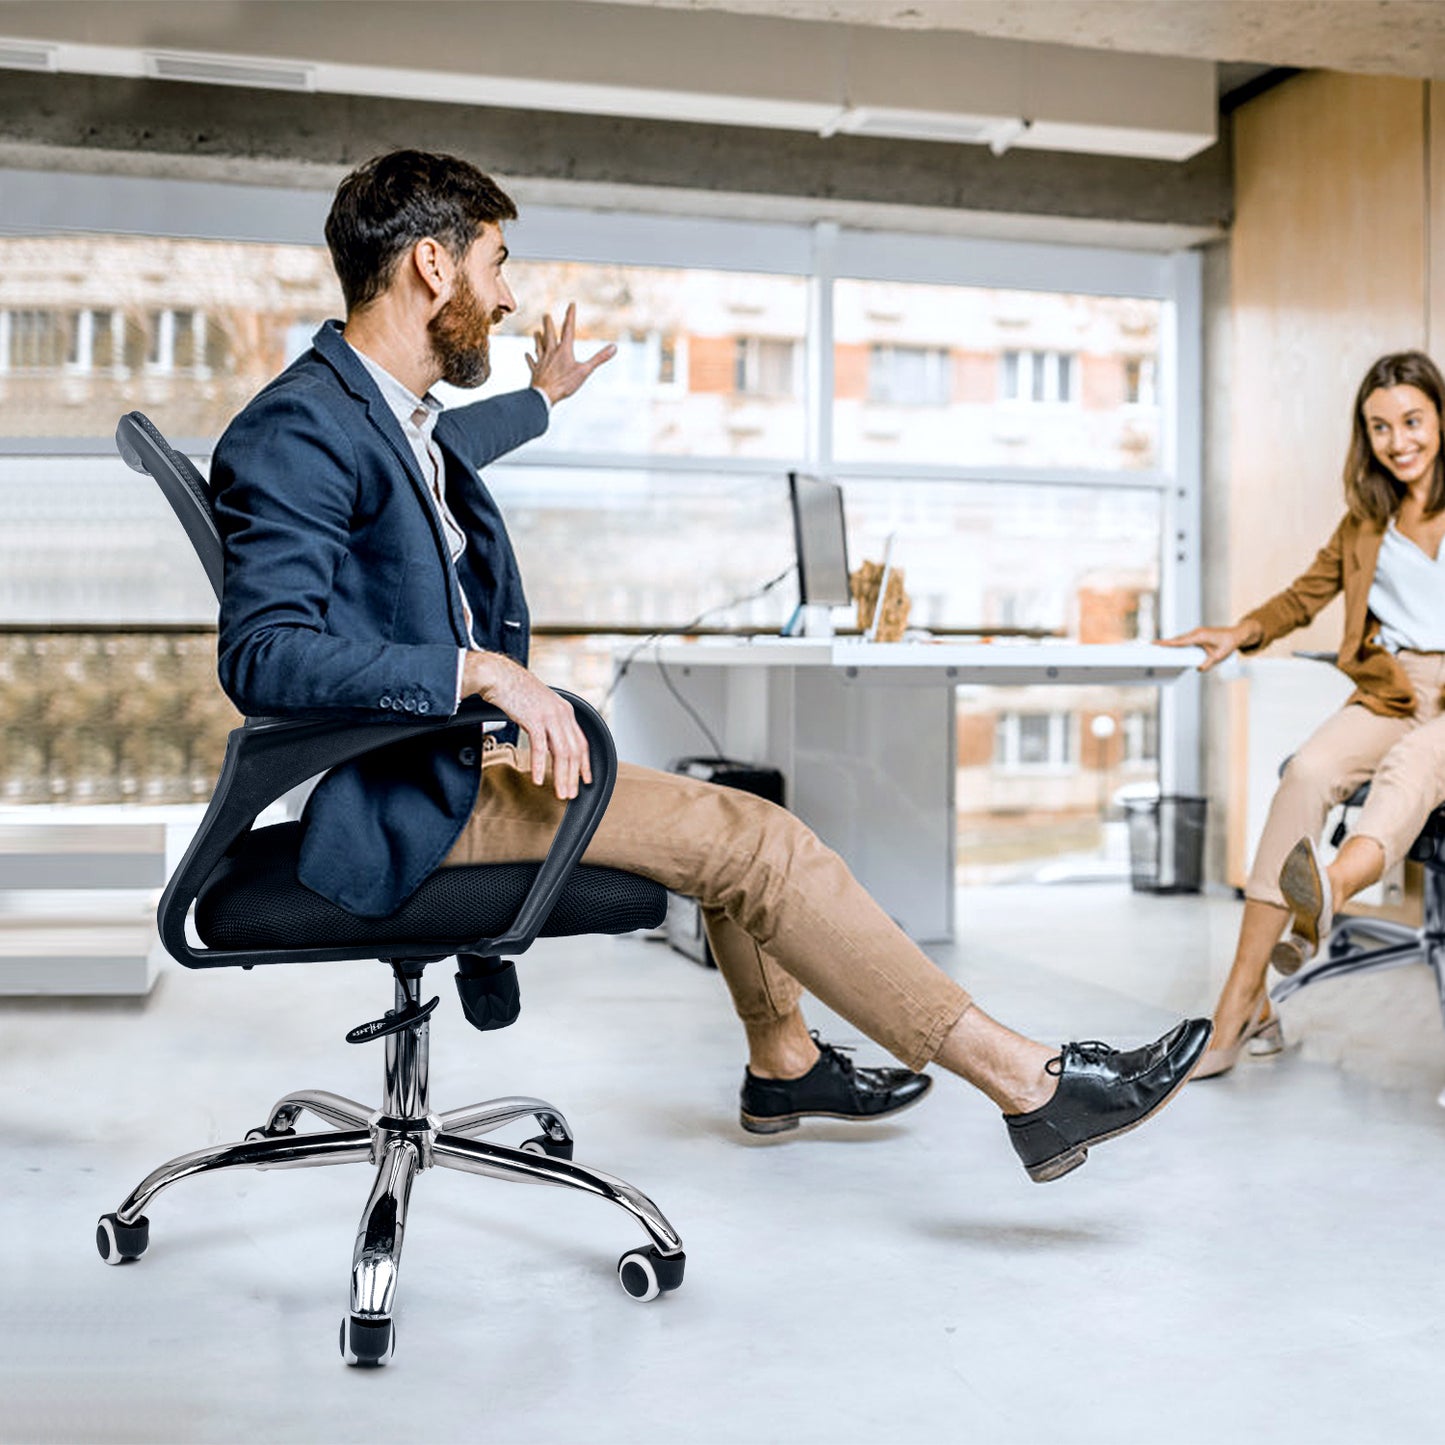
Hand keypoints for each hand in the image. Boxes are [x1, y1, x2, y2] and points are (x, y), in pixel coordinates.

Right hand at [462, 651, 591, 798]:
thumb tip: (550, 748)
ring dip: (561, 776)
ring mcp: (549, 716)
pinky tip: (537, 778)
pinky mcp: (533, 718)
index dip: (584, 764)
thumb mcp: (540, 710)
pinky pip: (539, 747)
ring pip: (561, 752)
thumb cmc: (517, 692)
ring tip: (560, 792)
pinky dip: (539, 765)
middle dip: (573, 776)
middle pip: (574, 752)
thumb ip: (549, 728)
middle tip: (570, 793)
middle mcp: (562, 714)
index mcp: (566, 712)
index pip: (581, 743)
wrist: (500, 676)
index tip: (585, 780)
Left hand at [526, 302, 615, 403]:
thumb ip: (599, 358)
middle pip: (549, 335)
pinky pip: (532, 363)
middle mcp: (551, 353)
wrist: (544, 395)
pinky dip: (530, 358)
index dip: (570, 316)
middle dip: (548, 324)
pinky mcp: (536, 372)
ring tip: (536, 332)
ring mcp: (542, 362)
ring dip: (538, 338)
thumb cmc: (565, 383)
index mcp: (564, 350)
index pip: (569, 329)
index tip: (571, 304)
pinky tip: (527, 355)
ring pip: (538, 346)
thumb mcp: (585, 371)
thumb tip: (614, 348)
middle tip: (545, 315)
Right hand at [1159, 621, 1257, 671]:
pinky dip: (1179, 643)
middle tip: (1151, 647)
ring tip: (1158, 648)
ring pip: (1181, 639)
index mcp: (1199, 636)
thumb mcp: (1218, 657)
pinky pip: (1186, 639)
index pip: (1180, 641)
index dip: (1167, 643)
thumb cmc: (1228, 644)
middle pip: (1178, 639)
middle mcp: (1196, 633)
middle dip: (1165, 643)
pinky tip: (1173, 648)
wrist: (1237, 634)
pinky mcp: (1198, 634)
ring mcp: (1197, 632)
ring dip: (1172, 643)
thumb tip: (1198, 669)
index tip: (1155, 644)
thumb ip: (1207, 664)